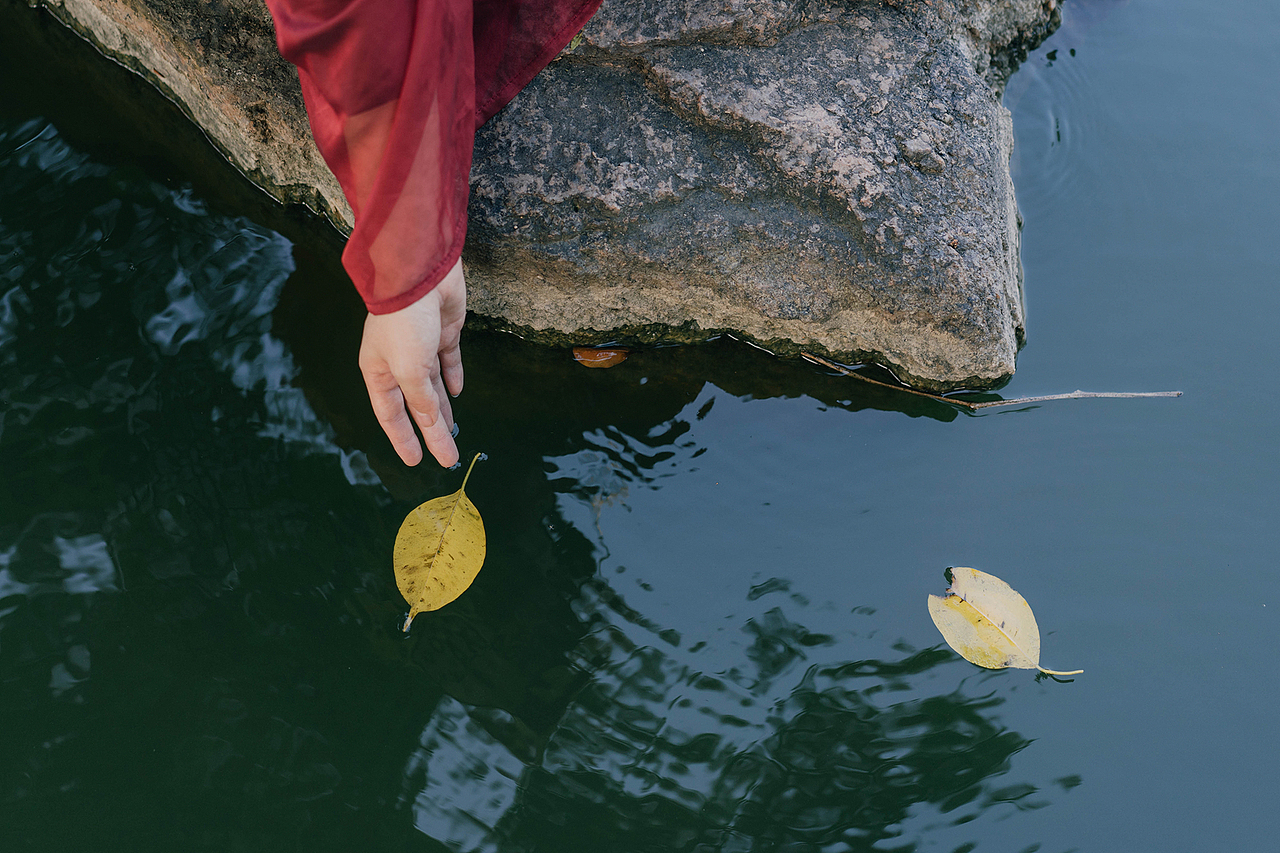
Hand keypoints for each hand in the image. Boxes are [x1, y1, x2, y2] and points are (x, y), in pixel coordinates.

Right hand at [358, 259, 465, 466]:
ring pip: (433, 386)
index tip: (414, 461)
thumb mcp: (409, 370)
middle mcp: (398, 361)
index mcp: (379, 371)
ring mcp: (422, 346)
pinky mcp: (443, 331)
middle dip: (431, 431)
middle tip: (446, 455)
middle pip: (416, 405)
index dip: (403, 439)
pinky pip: (448, 360)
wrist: (419, 273)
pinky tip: (458, 392)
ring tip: (453, 432)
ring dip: (444, 409)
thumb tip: (433, 424)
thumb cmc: (403, 320)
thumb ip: (421, 400)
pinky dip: (453, 376)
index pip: (391, 415)